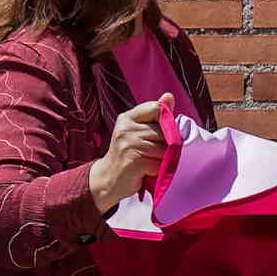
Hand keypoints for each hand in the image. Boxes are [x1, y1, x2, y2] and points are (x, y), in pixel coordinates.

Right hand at [89, 92, 173, 212]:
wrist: (107, 179)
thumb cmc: (128, 153)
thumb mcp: (138, 130)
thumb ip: (155, 115)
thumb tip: (169, 96)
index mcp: (127, 118)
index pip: (157, 108)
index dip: (166, 121)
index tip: (162, 133)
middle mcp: (126, 129)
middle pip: (164, 130)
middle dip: (167, 144)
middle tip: (155, 153)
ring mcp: (129, 145)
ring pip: (165, 148)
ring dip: (164, 159)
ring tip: (151, 162)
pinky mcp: (134, 161)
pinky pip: (160, 163)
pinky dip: (159, 170)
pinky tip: (148, 172)